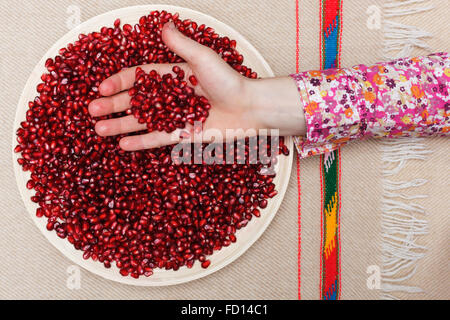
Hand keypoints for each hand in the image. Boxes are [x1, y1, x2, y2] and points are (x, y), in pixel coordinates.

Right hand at [89, 22, 304, 150]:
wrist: (249, 108)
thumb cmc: (230, 81)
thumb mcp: (203, 59)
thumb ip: (181, 45)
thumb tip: (163, 24)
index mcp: (173, 76)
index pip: (139, 77)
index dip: (119, 83)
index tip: (101, 89)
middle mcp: (171, 97)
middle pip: (135, 101)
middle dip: (113, 106)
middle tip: (91, 111)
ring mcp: (176, 116)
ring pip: (143, 121)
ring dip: (121, 125)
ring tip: (99, 129)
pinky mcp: (184, 134)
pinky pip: (158, 138)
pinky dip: (141, 141)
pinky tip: (123, 145)